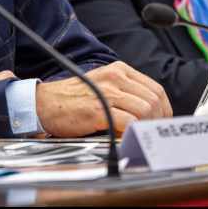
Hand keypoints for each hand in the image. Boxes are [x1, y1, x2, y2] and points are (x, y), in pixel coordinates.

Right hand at [35, 60, 171, 136]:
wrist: (44, 103)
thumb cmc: (72, 99)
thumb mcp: (103, 86)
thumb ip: (125, 94)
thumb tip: (148, 114)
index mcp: (119, 70)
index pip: (155, 89)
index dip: (164, 109)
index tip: (161, 122)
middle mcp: (116, 78)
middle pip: (154, 100)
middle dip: (158, 120)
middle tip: (153, 133)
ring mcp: (107, 93)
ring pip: (145, 110)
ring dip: (146, 127)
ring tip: (140, 136)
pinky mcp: (99, 110)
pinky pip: (128, 122)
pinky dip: (133, 133)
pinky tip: (127, 137)